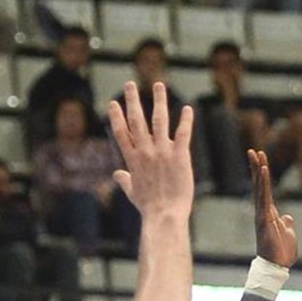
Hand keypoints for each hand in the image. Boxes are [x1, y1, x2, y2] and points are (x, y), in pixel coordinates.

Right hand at [108, 82, 192, 224]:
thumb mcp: (133, 193)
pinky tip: (188, 109)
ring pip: (159, 120)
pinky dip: (186, 120)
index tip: (113, 103)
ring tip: (158, 85)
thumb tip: (117, 175)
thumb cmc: (149, 208)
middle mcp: (146, 152)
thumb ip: (125, 181)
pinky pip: (183, 133)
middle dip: (132, 100)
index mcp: (133, 160)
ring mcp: (163, 152)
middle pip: (137, 120)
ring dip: (159, 100)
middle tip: (130, 84)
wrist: (164, 216)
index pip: (121, 133)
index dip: (116, 116)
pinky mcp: (180, 155)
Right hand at [249, 148, 296, 265]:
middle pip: (259, 185)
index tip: (260, 159)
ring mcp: (262, 214)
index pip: (265, 189)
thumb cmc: (281, 253)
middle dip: (256, 167)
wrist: (276, 267)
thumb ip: (287, 224)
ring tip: (256, 154)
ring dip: (258, 170)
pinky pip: (263, 197)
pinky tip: (263, 170)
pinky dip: (263, 183)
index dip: (262, 174)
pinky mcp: (263, 218)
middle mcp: (263, 211)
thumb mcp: (288, 234)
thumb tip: (288, 217)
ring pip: (259, 188)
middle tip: (252, 150)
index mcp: (269, 213)